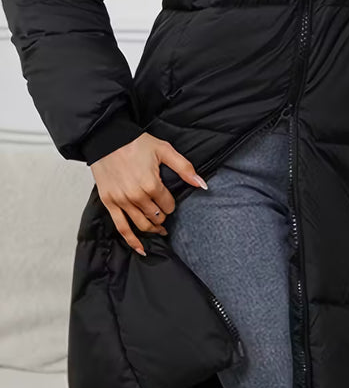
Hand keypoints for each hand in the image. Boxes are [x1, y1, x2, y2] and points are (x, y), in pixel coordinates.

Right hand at [90, 132, 207, 256]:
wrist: (107, 138)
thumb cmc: (135, 143)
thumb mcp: (164, 150)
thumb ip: (184, 168)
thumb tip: (201, 184)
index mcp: (151, 184)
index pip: (168, 205)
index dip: (170, 203)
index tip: (168, 198)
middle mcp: (136, 196)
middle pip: (157, 216)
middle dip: (162, 215)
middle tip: (163, 211)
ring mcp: (122, 201)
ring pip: (142, 225)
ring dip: (152, 228)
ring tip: (159, 228)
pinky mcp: (109, 203)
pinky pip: (122, 227)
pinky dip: (132, 240)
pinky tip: (141, 249)